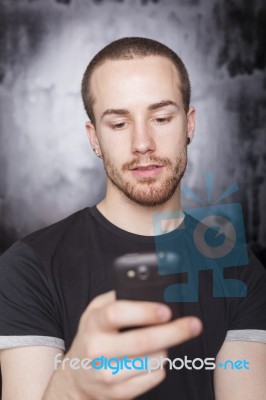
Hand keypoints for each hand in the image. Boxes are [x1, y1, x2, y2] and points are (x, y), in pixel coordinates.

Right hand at [46, 290, 201, 399]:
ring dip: (165, 348)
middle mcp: (97, 349)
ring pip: (152, 361)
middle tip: (194, 324)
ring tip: (161, 341)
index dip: (144, 311)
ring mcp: (106, 373)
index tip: (167, 311)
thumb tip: (150, 289)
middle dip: (174, 332)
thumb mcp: (96, 310)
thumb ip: (117, 297)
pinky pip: (153, 378)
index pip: (117, 314)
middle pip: (142, 341)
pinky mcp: (118, 393)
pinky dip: (160, 366)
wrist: (76, 376)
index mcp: (93, 322)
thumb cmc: (93, 335)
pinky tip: (152, 358)